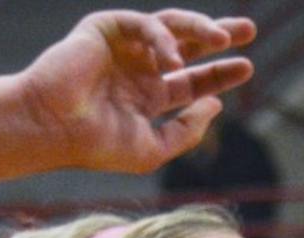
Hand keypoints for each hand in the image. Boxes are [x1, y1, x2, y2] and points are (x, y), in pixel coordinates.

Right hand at [19, 9, 254, 173]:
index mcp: (146, 97)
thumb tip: (216, 105)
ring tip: (223, 37)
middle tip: (249, 30)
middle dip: (217, 35)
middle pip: (187, 46)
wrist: (54, 128)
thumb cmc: (97, 145)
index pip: (190, 81)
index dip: (219, 74)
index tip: (246, 68)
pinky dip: (162, 38)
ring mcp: (122, 48)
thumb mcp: (153, 147)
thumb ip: (187, 130)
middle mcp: (136, 70)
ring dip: (199, 28)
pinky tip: (172, 59)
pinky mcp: (105, 29)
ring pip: (170, 27)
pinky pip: (144, 24)